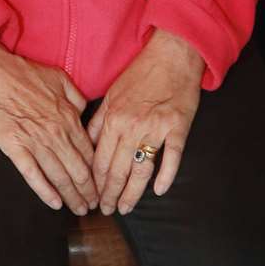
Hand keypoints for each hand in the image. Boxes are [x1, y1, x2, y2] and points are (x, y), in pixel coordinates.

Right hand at [0, 42, 97, 213]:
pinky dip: (45, 191)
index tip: (102, 186)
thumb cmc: (23, 73)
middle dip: (89, 191)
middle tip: (94, 205)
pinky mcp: (15, 148)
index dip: (97, 173)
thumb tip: (85, 112)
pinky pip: (33, 174)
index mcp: (68, 117)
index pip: (89, 153)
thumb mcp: (59, 78)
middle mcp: (56, 134)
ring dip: (72, 195)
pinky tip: (54, 203)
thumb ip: (76, 98)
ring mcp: (35, 142)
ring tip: (79, 209)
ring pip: (59, 176)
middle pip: (78, 170)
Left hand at [88, 29, 202, 215]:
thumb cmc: (141, 73)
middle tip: (106, 210)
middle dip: (109, 193)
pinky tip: (159, 190)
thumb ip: (98, 122)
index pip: (100, 160)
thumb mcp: (111, 94)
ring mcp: (156, 128)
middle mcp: (132, 126)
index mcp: (113, 118)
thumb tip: (86, 146)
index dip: (95, 182)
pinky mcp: (178, 127)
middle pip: (118, 169)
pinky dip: (166, 175)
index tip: (92, 197)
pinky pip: (172, 157)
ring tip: (126, 207)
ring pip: (141, 169)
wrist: (172, 55)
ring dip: (132, 192)